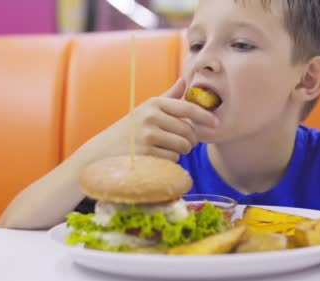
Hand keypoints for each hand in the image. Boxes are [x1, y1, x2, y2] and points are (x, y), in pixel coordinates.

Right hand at [101, 79, 218, 161]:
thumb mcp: (147, 109)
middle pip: (189, 131)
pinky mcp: (146, 153)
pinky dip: (170, 161)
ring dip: (180, 151)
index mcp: (154, 103)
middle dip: (191, 140)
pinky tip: (158, 157)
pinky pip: (173, 159)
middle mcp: (151, 117)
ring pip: (183, 146)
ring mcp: (148, 135)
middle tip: (185, 143)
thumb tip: (185, 81)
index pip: (187, 107)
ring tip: (167, 148)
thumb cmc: (131, 129)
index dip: (205, 116)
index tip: (216, 123)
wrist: (103, 150)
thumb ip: (168, 97)